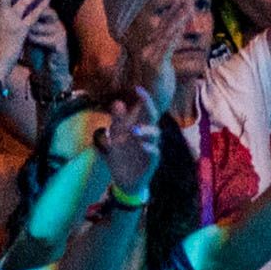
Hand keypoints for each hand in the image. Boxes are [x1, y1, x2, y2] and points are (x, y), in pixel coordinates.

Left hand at [76, 86, 163, 202]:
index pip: (144, 109)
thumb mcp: (115, 139)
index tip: (137, 88)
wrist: (124, 181)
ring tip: (134, 130)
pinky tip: (141, 145)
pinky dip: (149, 147)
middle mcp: (147, 134)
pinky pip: (154, 152)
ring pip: (155, 134)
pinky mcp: (152, 161)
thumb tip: (117, 102)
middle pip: (152, 117)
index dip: (143, 98)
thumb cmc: (121, 156)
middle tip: (142, 98)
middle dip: (149, 106)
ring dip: (146, 130)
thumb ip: (117, 122)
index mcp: (138, 126)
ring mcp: (151, 146)